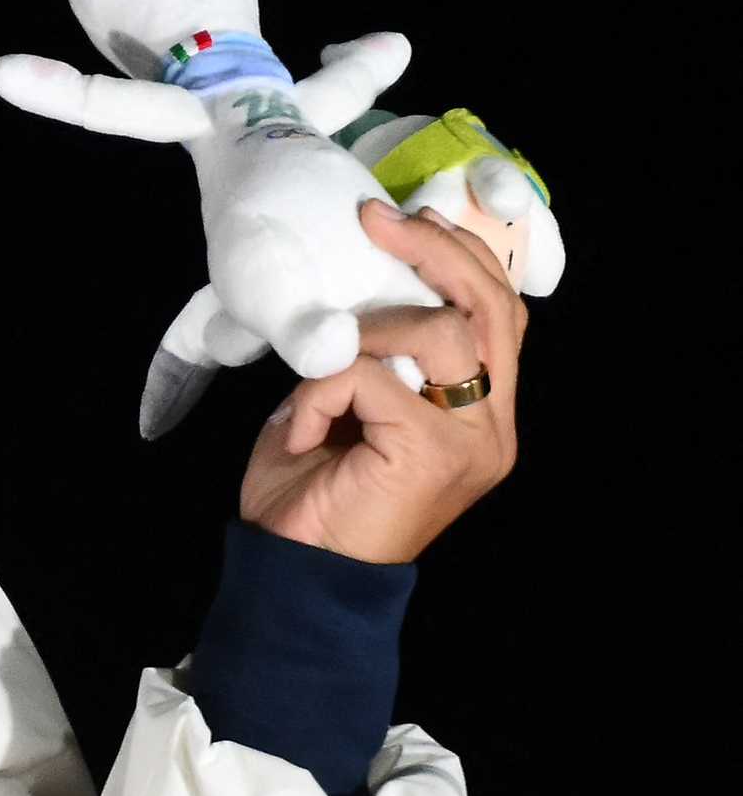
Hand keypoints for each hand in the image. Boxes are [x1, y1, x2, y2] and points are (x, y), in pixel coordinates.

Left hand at [237, 201, 527, 563]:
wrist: (296, 576)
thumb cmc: (313, 496)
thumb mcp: (347, 408)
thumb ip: (373, 356)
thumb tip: (357, 289)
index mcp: (484, 416)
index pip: (500, 315)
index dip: (462, 257)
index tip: (407, 219)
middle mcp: (493, 429)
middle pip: (489, 309)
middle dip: (436, 251)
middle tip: (376, 220)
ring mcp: (472, 443)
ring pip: (441, 333)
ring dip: (368, 331)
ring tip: (325, 365)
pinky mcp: (433, 453)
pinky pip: (370, 376)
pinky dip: (320, 388)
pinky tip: (303, 430)